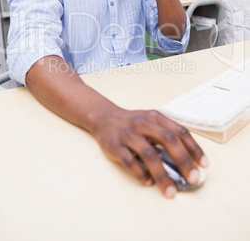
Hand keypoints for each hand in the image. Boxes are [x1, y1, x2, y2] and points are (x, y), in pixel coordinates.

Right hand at [92, 107, 208, 197]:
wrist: (104, 117)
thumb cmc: (133, 122)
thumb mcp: (151, 121)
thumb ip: (167, 134)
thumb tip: (187, 160)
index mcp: (155, 117)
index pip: (179, 131)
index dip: (193, 148)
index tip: (204, 164)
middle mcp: (143, 124)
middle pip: (167, 140)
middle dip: (183, 160)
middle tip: (193, 178)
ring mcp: (128, 134)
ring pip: (149, 153)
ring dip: (162, 174)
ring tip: (170, 191)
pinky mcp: (115, 146)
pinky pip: (129, 161)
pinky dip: (140, 173)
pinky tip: (148, 182)